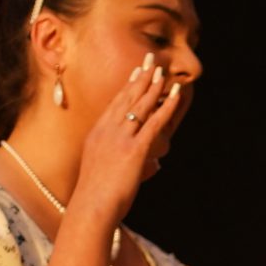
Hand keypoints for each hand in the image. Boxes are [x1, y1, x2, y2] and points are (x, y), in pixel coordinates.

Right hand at [69, 55, 183, 225]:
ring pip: (139, 105)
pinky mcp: (134, 149)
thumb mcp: (110, 173)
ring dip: (153, 86)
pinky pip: (154, 123)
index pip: (115, 104)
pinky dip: (166, 107)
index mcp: (97, 134)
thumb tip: (156, 164)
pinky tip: (174, 95)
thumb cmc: (98, 197)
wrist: (91, 206)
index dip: (128, 87)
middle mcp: (107, 130)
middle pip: (126, 98)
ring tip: (163, 70)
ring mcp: (120, 138)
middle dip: (140, 77)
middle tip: (150, 60)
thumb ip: (135, 165)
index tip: (137, 72)